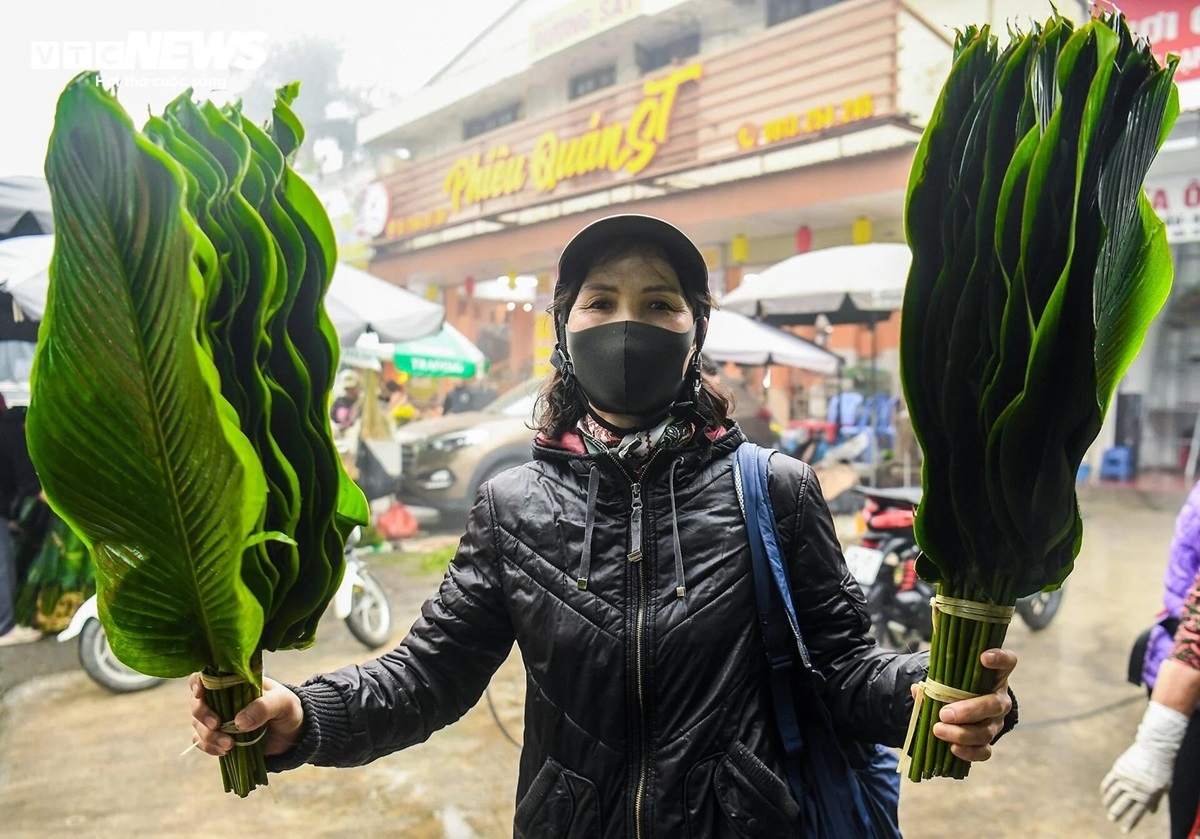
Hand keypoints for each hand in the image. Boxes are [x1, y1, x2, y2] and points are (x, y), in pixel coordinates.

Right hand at [189, 673, 304, 756]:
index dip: (197, 683)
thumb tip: (238, 722)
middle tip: (217, 724)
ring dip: (209, 736)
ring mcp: (219, 718)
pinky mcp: (220, 737)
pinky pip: (203, 742)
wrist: (293, 733)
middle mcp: (222, 698)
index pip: (206, 676)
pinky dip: (209, 747)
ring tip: (229, 745)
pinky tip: (225, 751)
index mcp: (235, 682)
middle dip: (202, 714)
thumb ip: (263, 707)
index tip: (200, 694)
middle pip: (197, 702)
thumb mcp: (283, 702)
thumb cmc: (288, 709)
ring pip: (198, 725)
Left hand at [927, 648, 1016, 761]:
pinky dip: (969, 752)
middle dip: (969, 710)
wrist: (959, 710)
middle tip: (945, 713)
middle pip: (994, 704)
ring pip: (986, 730)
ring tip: (938, 730)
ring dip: (962, 733)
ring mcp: (996, 722)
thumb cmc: (954, 687)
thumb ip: (935, 682)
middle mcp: (1000, 699)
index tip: (983, 658)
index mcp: (993, 676)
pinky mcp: (988, 741)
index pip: (1008, 662)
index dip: (1000, 658)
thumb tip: (917, 689)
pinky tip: (953, 748)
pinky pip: (984, 751)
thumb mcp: (946, 679)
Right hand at [1100, 702, 1188, 831]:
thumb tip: (1151, 812)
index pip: (1137, 813)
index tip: (1124, 830)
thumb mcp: (1164, 787)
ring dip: (1108, 802)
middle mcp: (1135, 789)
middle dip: (1116, 814)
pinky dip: (1104, 789)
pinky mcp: (1118, 770)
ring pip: (1112, 794)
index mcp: (1147, 796)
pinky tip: (1103, 794)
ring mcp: (1125, 780)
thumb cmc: (1162, 769)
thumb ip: (1156, 800)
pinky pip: (1108, 782)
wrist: (1155, 749)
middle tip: (1111, 819)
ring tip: (1106, 806)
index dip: (1130, 822)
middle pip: (1122, 805)